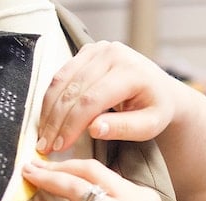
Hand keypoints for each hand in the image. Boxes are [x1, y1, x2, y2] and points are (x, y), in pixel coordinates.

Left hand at [23, 158, 173, 200]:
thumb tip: (75, 200)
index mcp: (145, 200)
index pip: (104, 172)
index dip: (74, 166)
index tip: (55, 166)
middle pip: (89, 172)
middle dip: (57, 166)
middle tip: (34, 165)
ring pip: (76, 189)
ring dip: (48, 180)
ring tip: (29, 179)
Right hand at [36, 40, 180, 154]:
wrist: (161, 89)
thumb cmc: (156, 109)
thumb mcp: (150, 125)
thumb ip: (123, 128)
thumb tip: (94, 129)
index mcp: (131, 71)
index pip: (92, 99)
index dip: (72, 125)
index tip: (61, 146)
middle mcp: (113, 54)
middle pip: (74, 90)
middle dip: (57, 121)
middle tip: (45, 146)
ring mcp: (98, 49)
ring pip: (63, 80)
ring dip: (49, 110)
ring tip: (43, 135)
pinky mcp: (87, 51)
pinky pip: (62, 74)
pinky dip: (52, 98)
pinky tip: (48, 118)